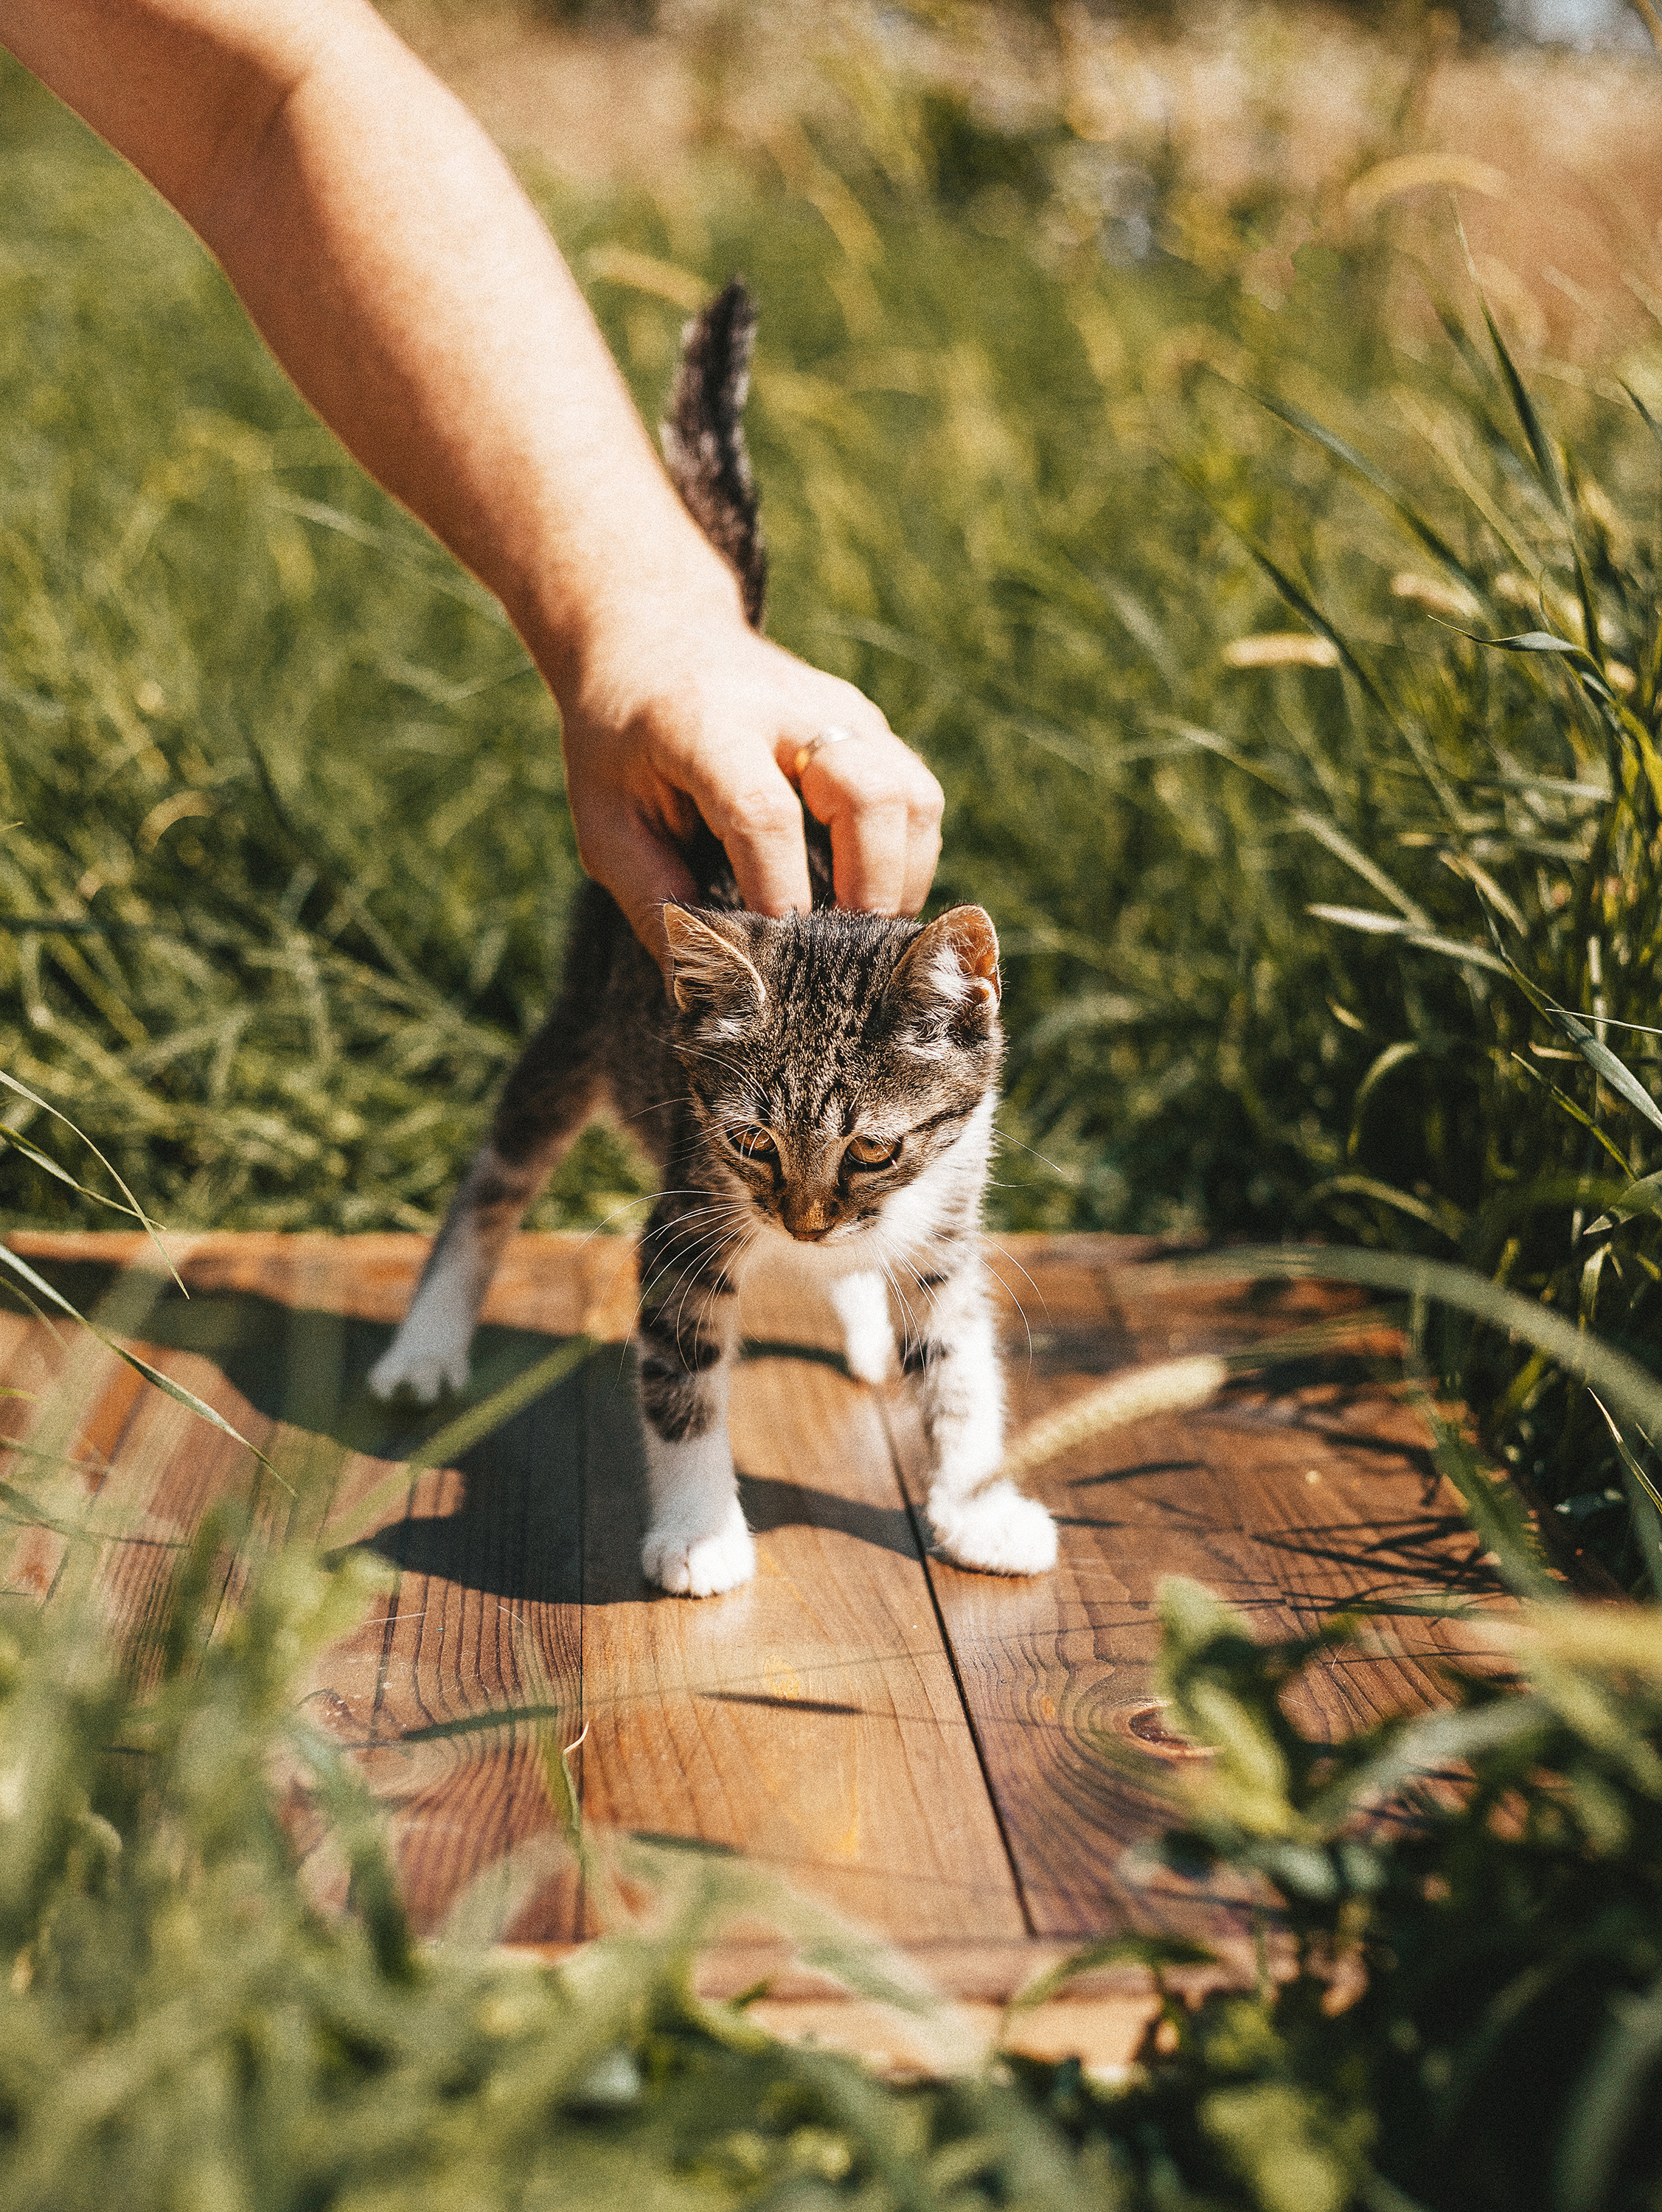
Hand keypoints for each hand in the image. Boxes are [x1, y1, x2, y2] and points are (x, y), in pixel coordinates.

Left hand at [557, 592, 943, 963]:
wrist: (656, 640)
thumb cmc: (622, 742)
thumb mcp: (605, 818)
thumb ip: (651, 898)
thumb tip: (703, 991)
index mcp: (706, 724)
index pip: (764, 813)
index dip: (779, 892)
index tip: (777, 962)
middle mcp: (790, 708)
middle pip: (870, 792)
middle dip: (870, 888)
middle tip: (844, 958)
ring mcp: (845, 711)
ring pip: (914, 796)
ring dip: (900, 878)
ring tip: (861, 936)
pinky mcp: (873, 727)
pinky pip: (918, 800)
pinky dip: (906, 860)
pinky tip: (869, 901)